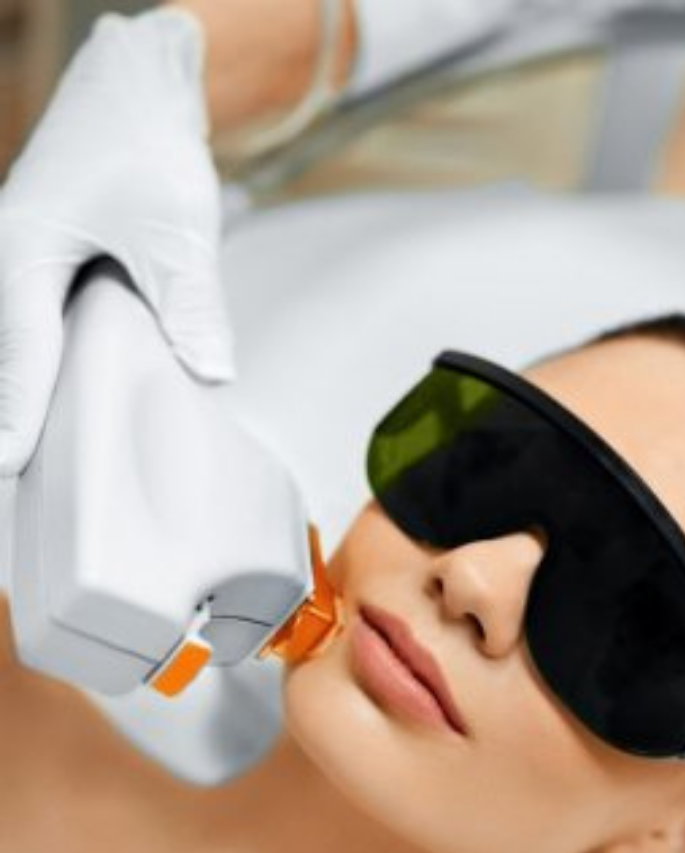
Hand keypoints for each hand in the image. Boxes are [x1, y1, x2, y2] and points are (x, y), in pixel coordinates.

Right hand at [0, 8, 234, 478]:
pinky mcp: (46, 259)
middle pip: (10, 354)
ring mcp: (23, 257)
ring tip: (34, 457)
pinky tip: (66, 397)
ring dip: (29, 392)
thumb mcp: (177, 227)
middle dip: (14, 414)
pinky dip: (46, 362)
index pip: (20, 353)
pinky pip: (36, 322)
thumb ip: (190, 303)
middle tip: (21, 481)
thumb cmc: (143, 140)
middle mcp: (10, 256)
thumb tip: (209, 373)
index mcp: (22, 250)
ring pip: (21, 340)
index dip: (16, 415)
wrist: (133, 85)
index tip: (11, 469)